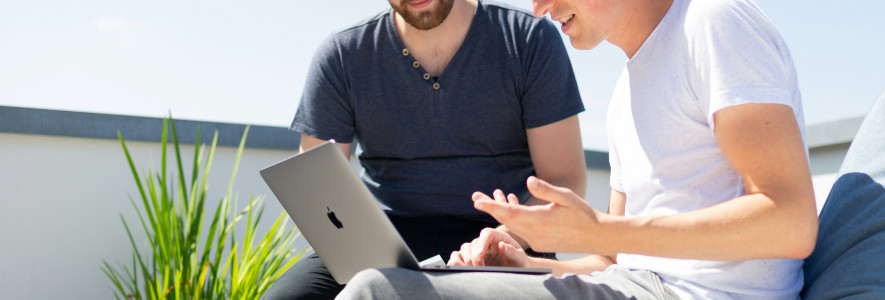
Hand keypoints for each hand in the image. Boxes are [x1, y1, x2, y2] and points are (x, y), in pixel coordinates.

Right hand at [447, 227, 529, 266]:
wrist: (518, 271)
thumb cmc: (521, 263)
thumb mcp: (521, 259)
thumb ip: (512, 252)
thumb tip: (501, 245)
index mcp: (499, 237)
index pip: (486, 233)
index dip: (482, 242)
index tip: (480, 255)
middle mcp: (487, 242)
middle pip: (473, 242)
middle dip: (474, 256)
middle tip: (480, 268)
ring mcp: (478, 249)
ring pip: (465, 248)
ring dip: (467, 259)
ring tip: (474, 269)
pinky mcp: (472, 258)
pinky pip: (459, 256)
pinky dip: (458, 261)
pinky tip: (465, 269)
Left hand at [473, 176, 603, 253]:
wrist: (596, 236)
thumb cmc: (583, 213)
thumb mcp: (566, 197)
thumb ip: (545, 189)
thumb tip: (528, 180)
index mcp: (540, 220)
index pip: (510, 213)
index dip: (492, 206)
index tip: (477, 201)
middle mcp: (535, 234)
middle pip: (506, 220)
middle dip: (490, 208)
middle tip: (476, 197)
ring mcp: (536, 241)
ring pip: (512, 226)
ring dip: (501, 213)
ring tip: (490, 199)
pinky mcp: (539, 244)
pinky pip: (520, 230)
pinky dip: (513, 219)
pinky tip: (511, 205)